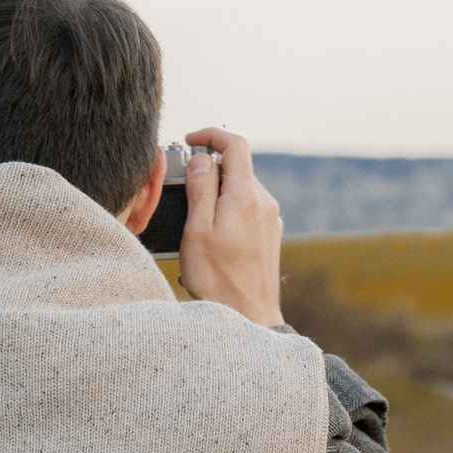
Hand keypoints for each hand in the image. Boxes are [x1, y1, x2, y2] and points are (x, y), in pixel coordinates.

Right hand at [177, 128, 283, 326]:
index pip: (235, 144)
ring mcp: (271, 220)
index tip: (189, 141)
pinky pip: (246, 210)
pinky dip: (227, 211)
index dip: (210, 135)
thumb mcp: (197, 229)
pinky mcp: (270, 236)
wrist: (249, 317)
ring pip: (240, 189)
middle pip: (237, 167)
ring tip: (193, 220)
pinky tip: (211, 237)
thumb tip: (202, 159)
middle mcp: (264, 203)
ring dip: (216, 193)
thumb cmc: (217, 278)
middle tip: (182, 187)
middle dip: (208, 169)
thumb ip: (200, 188)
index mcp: (246, 196)